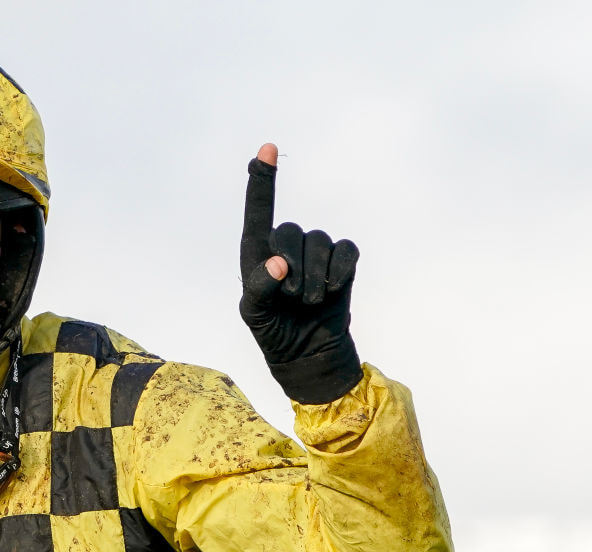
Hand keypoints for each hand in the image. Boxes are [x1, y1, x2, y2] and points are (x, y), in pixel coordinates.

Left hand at [239, 143, 362, 403]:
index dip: (263, 179)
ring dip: (315, 278)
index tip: (266, 148)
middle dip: (292, 268)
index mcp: (256, 251)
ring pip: (319, 243)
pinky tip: (334, 290)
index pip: (259, 211)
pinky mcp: (343, 261)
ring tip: (308, 303)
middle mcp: (286, 244)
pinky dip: (340, 272)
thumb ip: (258, 288)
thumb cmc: (274, 331)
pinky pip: (346, 250)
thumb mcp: (254, 314)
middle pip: (290, 232)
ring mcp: (316, 251)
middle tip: (290, 299)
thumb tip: (278, 264)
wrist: (308, 353)